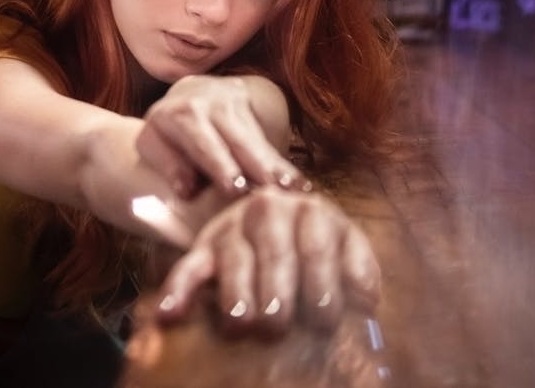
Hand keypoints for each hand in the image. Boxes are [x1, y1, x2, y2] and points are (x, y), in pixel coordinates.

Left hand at [137, 74, 306, 198]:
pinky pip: (265, 139)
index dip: (220, 165)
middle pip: (237, 140)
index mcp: (180, 115)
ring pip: (256, 140)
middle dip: (258, 166)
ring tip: (297, 190)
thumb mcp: (152, 143)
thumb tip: (187, 191)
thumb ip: (168, 165)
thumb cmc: (167, 130)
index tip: (234, 188)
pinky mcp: (250, 106)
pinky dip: (282, 164)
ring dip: (277, 167)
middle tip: (276, 191)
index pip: (203, 143)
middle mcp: (209, 103)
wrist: (187, 93)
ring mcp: (233, 101)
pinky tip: (300, 184)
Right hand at [155, 187, 380, 334]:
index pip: (316, 244)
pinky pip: (189, 266)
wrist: (281, 220)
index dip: (322, 282)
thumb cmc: (321, 247)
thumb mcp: (347, 248)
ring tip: (240, 323)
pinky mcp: (204, 246)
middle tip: (278, 325)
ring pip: (234, 258)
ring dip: (236, 292)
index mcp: (311, 209)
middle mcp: (268, 209)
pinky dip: (177, 290)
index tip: (324, 318)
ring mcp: (233, 226)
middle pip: (274, 251)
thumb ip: (360, 270)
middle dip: (277, 290)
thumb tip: (367, 301)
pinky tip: (168, 313)